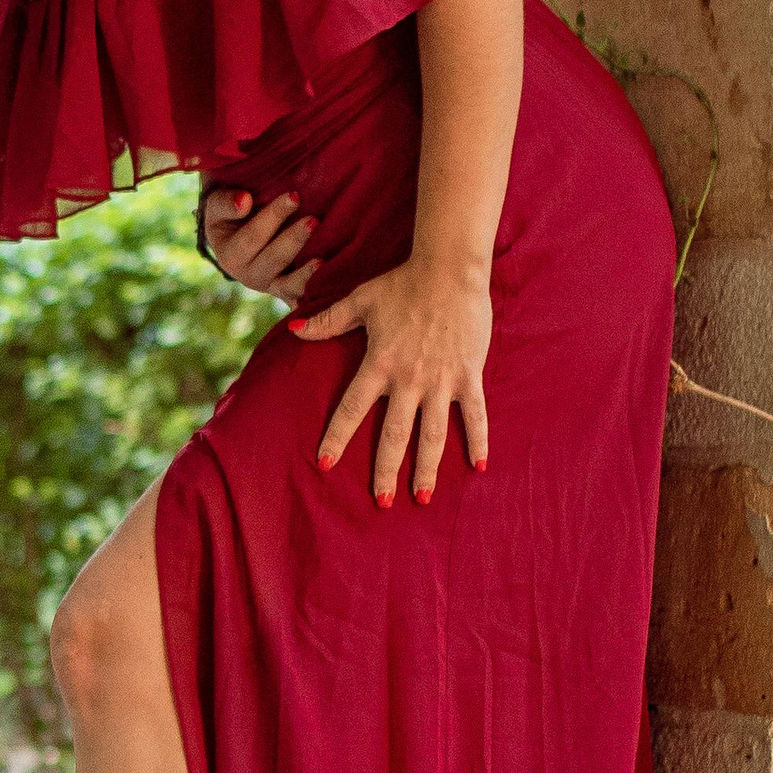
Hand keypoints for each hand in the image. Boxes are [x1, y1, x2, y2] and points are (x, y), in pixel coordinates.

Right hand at [202, 185, 317, 299]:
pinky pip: (301, 296)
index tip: (295, 196)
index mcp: (230, 256)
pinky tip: (327, 285)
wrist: (236, 237)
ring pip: (288, 285)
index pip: (253, 236)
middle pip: (273, 259)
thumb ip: (226, 202)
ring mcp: (270, 286)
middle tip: (314, 220)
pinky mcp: (287, 292)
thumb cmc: (229, 216)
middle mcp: (248, 276)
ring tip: (321, 259)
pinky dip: (313, 292)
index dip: (274, 216)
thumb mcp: (218, 206)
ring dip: (305, 273)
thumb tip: (245, 201)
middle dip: (294, 239)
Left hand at [290, 257, 491, 506]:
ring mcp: (442, 380)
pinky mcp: (469, 375)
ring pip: (433, 434)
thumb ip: (328, 321)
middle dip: (386, 471)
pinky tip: (478, 467)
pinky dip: (478, 440)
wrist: (450, 269)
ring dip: (427, 468)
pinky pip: (475, 415)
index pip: (352, 409)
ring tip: (421, 498)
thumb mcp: (360, 301)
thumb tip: (293, 330)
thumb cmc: (402, 283)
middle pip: (394, 434)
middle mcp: (409, 379)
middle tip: (381, 503)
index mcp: (379, 363)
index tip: (324, 464)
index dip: (337, 437)